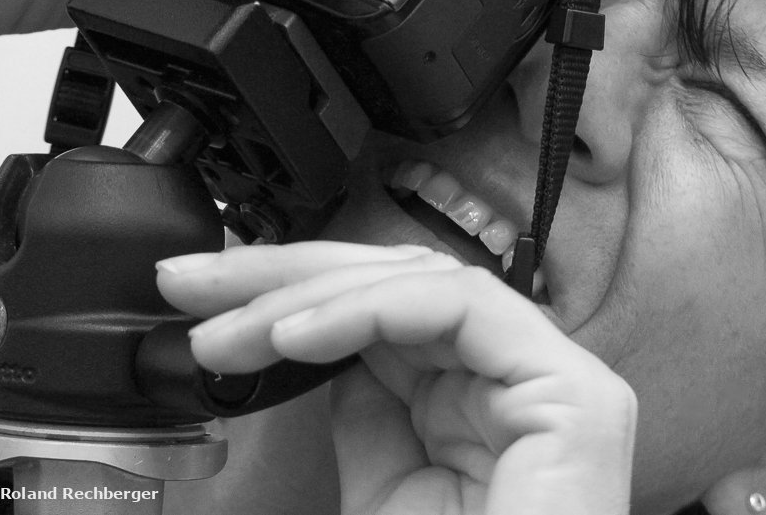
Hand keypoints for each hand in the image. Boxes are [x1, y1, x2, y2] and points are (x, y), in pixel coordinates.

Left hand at [157, 242, 636, 514]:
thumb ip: (371, 411)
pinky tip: (296, 337)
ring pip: (424, 279)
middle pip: (401, 280)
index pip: (388, 306)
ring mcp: (553, 377)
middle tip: (194, 284)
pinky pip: (459, 307)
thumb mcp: (385, 491)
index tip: (204, 303)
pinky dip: (367, 309)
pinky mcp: (571, 389)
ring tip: (232, 329)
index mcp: (485, 397)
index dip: (296, 292)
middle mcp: (520, 377)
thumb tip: (324, 341)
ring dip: (312, 293)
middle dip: (289, 275)